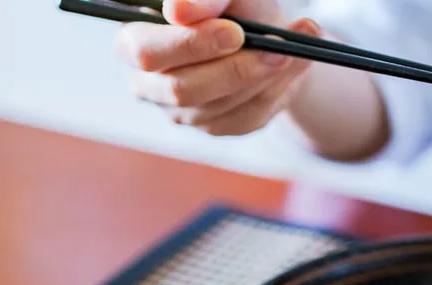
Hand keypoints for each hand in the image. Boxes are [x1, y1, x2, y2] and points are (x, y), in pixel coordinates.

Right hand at [114, 0, 317, 135]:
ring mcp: (183, 111)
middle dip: (234, 68)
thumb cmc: (236, 8)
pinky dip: (278, 87)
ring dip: (264, 76)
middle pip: (182, 90)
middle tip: (277, 47)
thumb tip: (179, 9)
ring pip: (221, 106)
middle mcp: (151, 82)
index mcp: (135, 40)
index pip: (146, 52)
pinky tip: (296, 63)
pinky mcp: (218, 126)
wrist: (268, 35)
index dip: (191, 44)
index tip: (234, 32)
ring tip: (293, 48)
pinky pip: (248, 116)